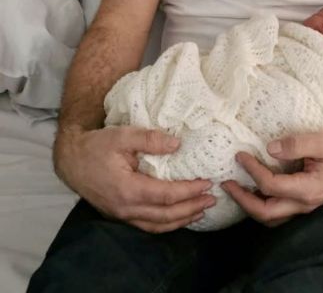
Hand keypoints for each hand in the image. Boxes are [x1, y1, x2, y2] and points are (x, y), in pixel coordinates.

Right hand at [54, 125, 215, 232]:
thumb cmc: (97, 146)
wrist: (71, 160)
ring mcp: (122, 214)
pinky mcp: (120, 214)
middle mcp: (126, 208)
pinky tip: (178, 217)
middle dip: (191, 208)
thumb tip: (177, 144)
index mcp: (128, 189)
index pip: (166, 196)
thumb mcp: (123, 135)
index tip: (207, 183)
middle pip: (165, 215)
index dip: (189, 191)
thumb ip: (150, 139)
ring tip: (201, 211)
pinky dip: (166, 224)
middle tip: (212, 199)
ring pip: (157, 225)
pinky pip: (147, 225)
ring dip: (182, 220)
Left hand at [221, 130, 322, 226]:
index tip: (240, 155)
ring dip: (250, 206)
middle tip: (226, 183)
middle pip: (265, 212)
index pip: (271, 186)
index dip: (252, 171)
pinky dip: (262, 204)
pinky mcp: (305, 202)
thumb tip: (270, 148)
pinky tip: (255, 190)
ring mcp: (305, 206)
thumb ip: (297, 144)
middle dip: (242, 199)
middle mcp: (304, 203)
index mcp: (308, 188)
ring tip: (236, 189)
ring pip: (271, 217)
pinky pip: (278, 211)